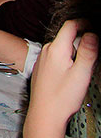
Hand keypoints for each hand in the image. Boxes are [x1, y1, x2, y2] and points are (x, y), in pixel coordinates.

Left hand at [25, 19, 97, 137]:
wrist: (44, 114)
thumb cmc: (63, 97)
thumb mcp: (81, 73)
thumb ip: (88, 52)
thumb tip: (92, 33)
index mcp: (56, 49)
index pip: (70, 25)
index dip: (84, 23)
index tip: (96, 28)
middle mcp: (47, 50)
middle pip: (67, 36)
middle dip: (82, 41)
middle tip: (93, 56)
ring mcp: (43, 59)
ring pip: (62, 47)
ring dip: (75, 51)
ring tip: (83, 69)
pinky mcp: (43, 68)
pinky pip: (57, 57)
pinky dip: (67, 59)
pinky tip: (72, 75)